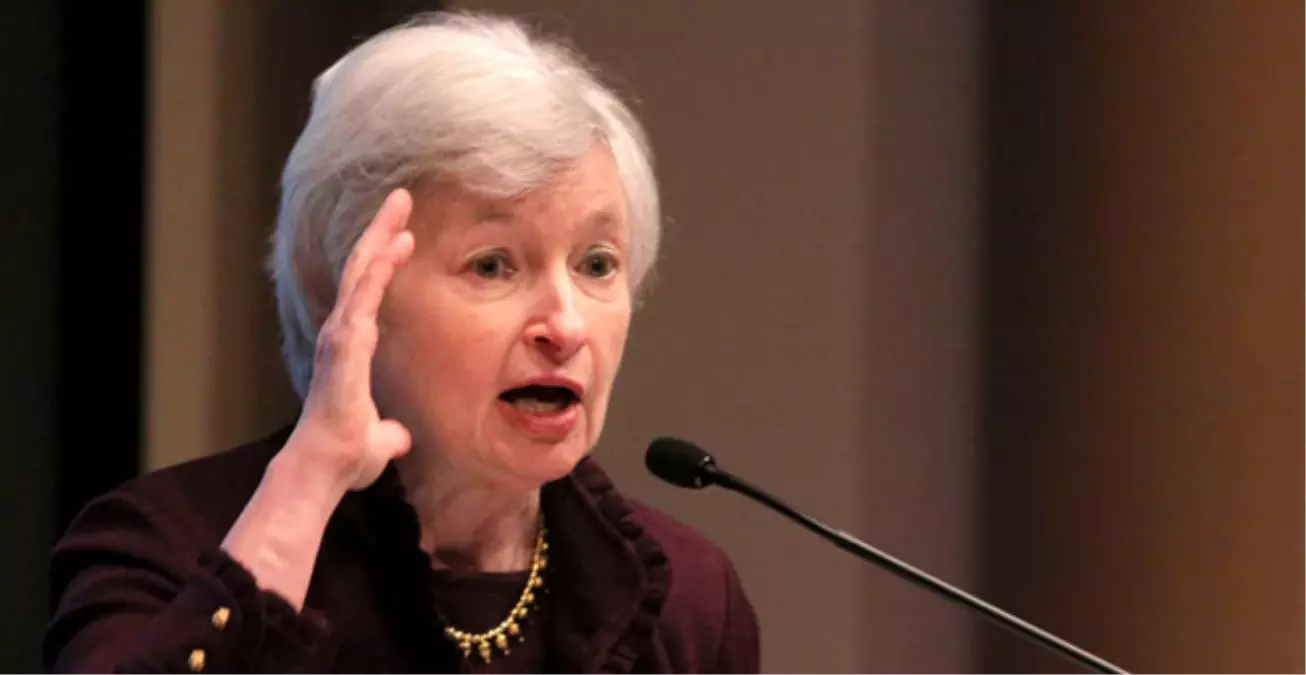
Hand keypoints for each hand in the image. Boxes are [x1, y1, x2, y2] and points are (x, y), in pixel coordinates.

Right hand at [284, 188, 416, 491]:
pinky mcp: (345, 342)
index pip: (368, 292)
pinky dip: (379, 267)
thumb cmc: (346, 454)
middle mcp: (342, 332)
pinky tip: (397, 242)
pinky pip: (364, 296)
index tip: (404, 233)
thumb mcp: (378, 439)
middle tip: (401, 197)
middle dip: (381, 230)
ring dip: (381, 235)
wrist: (326, 465)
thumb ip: (388, 432)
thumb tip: (396, 438)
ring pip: (361, 272)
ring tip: (402, 204)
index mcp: (350, 346)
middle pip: (362, 269)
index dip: (384, 260)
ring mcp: (341, 334)